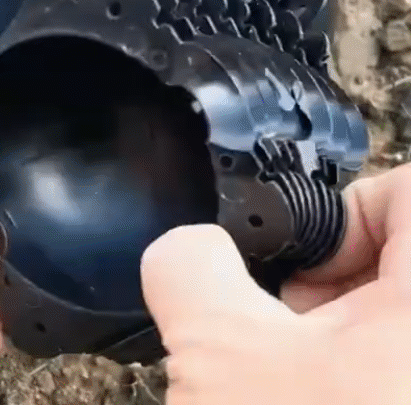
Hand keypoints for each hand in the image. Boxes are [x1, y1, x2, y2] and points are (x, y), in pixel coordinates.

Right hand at [141, 165, 410, 404]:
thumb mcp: (217, 349)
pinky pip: (389, 366)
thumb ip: (192, 267)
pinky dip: (343, 369)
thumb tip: (188, 246)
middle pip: (399, 256)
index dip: (349, 206)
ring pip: (391, 314)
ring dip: (330, 330)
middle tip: (288, 323)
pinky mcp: (407, 402)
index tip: (306, 255)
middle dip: (327, 280)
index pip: (409, 191)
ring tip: (287, 374)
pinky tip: (300, 399)